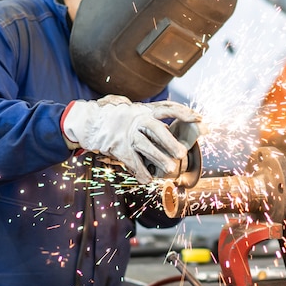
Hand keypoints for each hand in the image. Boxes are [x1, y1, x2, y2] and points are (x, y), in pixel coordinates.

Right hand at [61, 95, 201, 183]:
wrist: (86, 122)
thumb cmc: (112, 115)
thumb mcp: (129, 106)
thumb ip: (146, 111)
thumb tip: (167, 117)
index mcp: (142, 109)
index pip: (167, 108)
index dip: (184, 113)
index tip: (199, 118)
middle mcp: (136, 120)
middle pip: (158, 131)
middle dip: (171, 143)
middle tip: (183, 153)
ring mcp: (127, 135)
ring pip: (148, 149)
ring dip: (161, 161)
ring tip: (171, 170)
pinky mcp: (119, 149)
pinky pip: (134, 163)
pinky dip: (142, 173)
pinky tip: (148, 179)